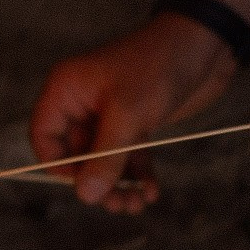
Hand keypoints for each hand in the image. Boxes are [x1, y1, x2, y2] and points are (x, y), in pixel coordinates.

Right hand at [29, 13, 235, 210]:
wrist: (204, 45)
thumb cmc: (158, 65)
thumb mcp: (128, 115)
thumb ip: (105, 157)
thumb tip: (85, 195)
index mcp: (66, 90)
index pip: (44, 136)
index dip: (58, 166)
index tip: (83, 187)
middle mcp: (83, 103)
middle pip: (76, 156)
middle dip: (97, 183)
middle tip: (118, 204)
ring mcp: (109, 114)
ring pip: (103, 161)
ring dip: (119, 185)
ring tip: (137, 203)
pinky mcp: (135, 123)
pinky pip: (128, 157)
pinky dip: (138, 175)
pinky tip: (151, 191)